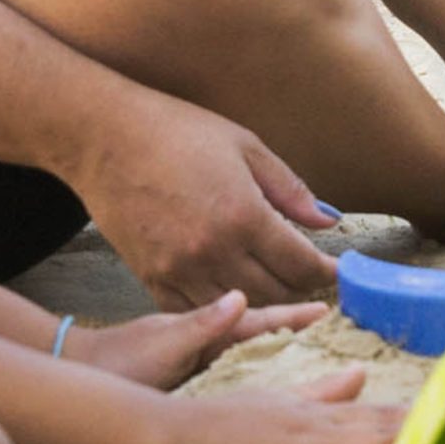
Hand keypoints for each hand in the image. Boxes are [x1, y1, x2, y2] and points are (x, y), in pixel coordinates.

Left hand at [66, 288, 330, 389]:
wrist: (80, 374)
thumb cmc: (117, 361)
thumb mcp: (161, 343)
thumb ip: (201, 323)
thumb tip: (242, 298)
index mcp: (208, 326)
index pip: (264, 317)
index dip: (297, 311)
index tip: (329, 302)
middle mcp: (211, 338)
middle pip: (266, 328)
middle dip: (300, 320)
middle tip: (339, 316)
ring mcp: (202, 354)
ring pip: (254, 346)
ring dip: (284, 341)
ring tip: (320, 341)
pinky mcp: (194, 374)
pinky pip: (237, 365)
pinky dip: (260, 363)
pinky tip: (276, 376)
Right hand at [74, 98, 340, 308]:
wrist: (105, 138)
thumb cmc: (179, 132)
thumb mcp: (247, 147)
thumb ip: (291, 189)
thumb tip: (329, 221)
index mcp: (243, 215)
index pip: (301, 264)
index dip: (327, 272)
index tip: (339, 271)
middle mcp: (213, 252)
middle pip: (276, 292)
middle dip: (303, 287)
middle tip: (315, 278)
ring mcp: (179, 271)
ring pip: (239, 308)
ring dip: (267, 302)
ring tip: (283, 288)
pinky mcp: (151, 280)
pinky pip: (197, 311)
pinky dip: (223, 309)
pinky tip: (238, 294)